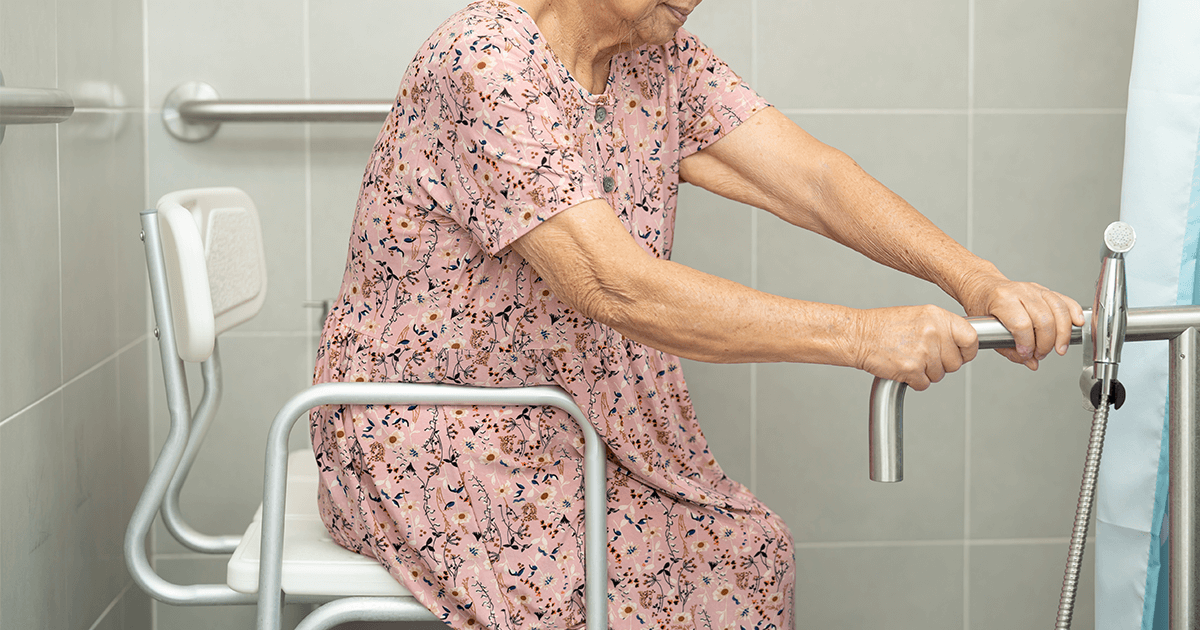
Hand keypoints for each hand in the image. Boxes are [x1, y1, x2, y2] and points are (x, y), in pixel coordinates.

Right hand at [854, 305, 979, 390]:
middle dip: (941, 365)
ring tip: (909, 358)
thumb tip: (960, 343)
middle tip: (923, 356)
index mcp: (937, 317)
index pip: (970, 338)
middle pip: (955, 362)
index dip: (967, 351)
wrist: (858, 335)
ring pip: (939, 375)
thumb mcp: (918, 316)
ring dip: (925, 373)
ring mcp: (923, 351)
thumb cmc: (883, 326)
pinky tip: (902, 366)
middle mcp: (933, 332)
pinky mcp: (912, 369)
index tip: (962, 354)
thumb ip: (941, 327)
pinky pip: (924, 384)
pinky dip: (913, 381)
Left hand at [958, 275, 1084, 369]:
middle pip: (1044, 319)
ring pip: (1058, 309)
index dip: (1027, 344)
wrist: (983, 286)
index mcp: (1002, 299)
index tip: (1027, 354)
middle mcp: (1020, 291)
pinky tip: (1076, 324)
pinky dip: (1073, 313)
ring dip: (1062, 333)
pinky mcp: (1044, 290)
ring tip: (1059, 348)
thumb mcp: (986, 330)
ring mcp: (1034, 289)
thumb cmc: (983, 306)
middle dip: (1046, 343)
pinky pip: (1064, 300)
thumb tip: (1031, 363)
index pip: (1021, 324)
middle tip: (1040, 354)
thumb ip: (1009, 350)